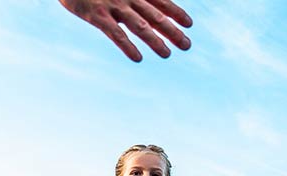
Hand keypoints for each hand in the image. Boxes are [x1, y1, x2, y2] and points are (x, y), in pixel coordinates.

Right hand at [59, 0, 191, 61]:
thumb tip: (149, 13)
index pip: (161, 1)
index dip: (176, 11)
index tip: (189, 24)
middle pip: (155, 16)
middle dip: (172, 31)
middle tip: (187, 45)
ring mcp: (114, 5)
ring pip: (140, 25)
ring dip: (155, 40)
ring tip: (167, 54)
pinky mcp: (97, 15)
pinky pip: (115, 33)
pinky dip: (127, 46)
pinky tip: (137, 58)